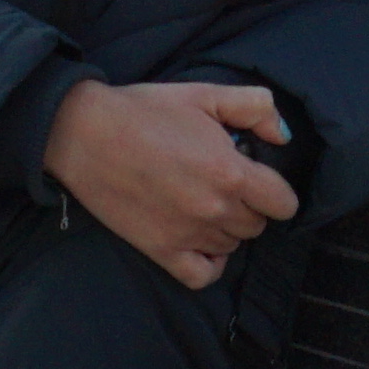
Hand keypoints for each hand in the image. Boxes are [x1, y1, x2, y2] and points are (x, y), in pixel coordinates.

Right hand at [44, 79, 297, 289]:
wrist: (84, 134)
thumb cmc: (145, 111)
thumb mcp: (205, 94)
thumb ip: (255, 107)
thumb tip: (283, 136)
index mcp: (230, 172)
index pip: (284, 203)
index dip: (277, 191)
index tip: (260, 179)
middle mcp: (214, 209)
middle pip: (257, 225)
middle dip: (250, 205)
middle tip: (225, 182)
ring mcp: (188, 235)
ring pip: (232, 245)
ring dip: (227, 228)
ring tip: (204, 201)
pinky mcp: (160, 251)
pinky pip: (203, 275)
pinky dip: (209, 262)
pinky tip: (202, 241)